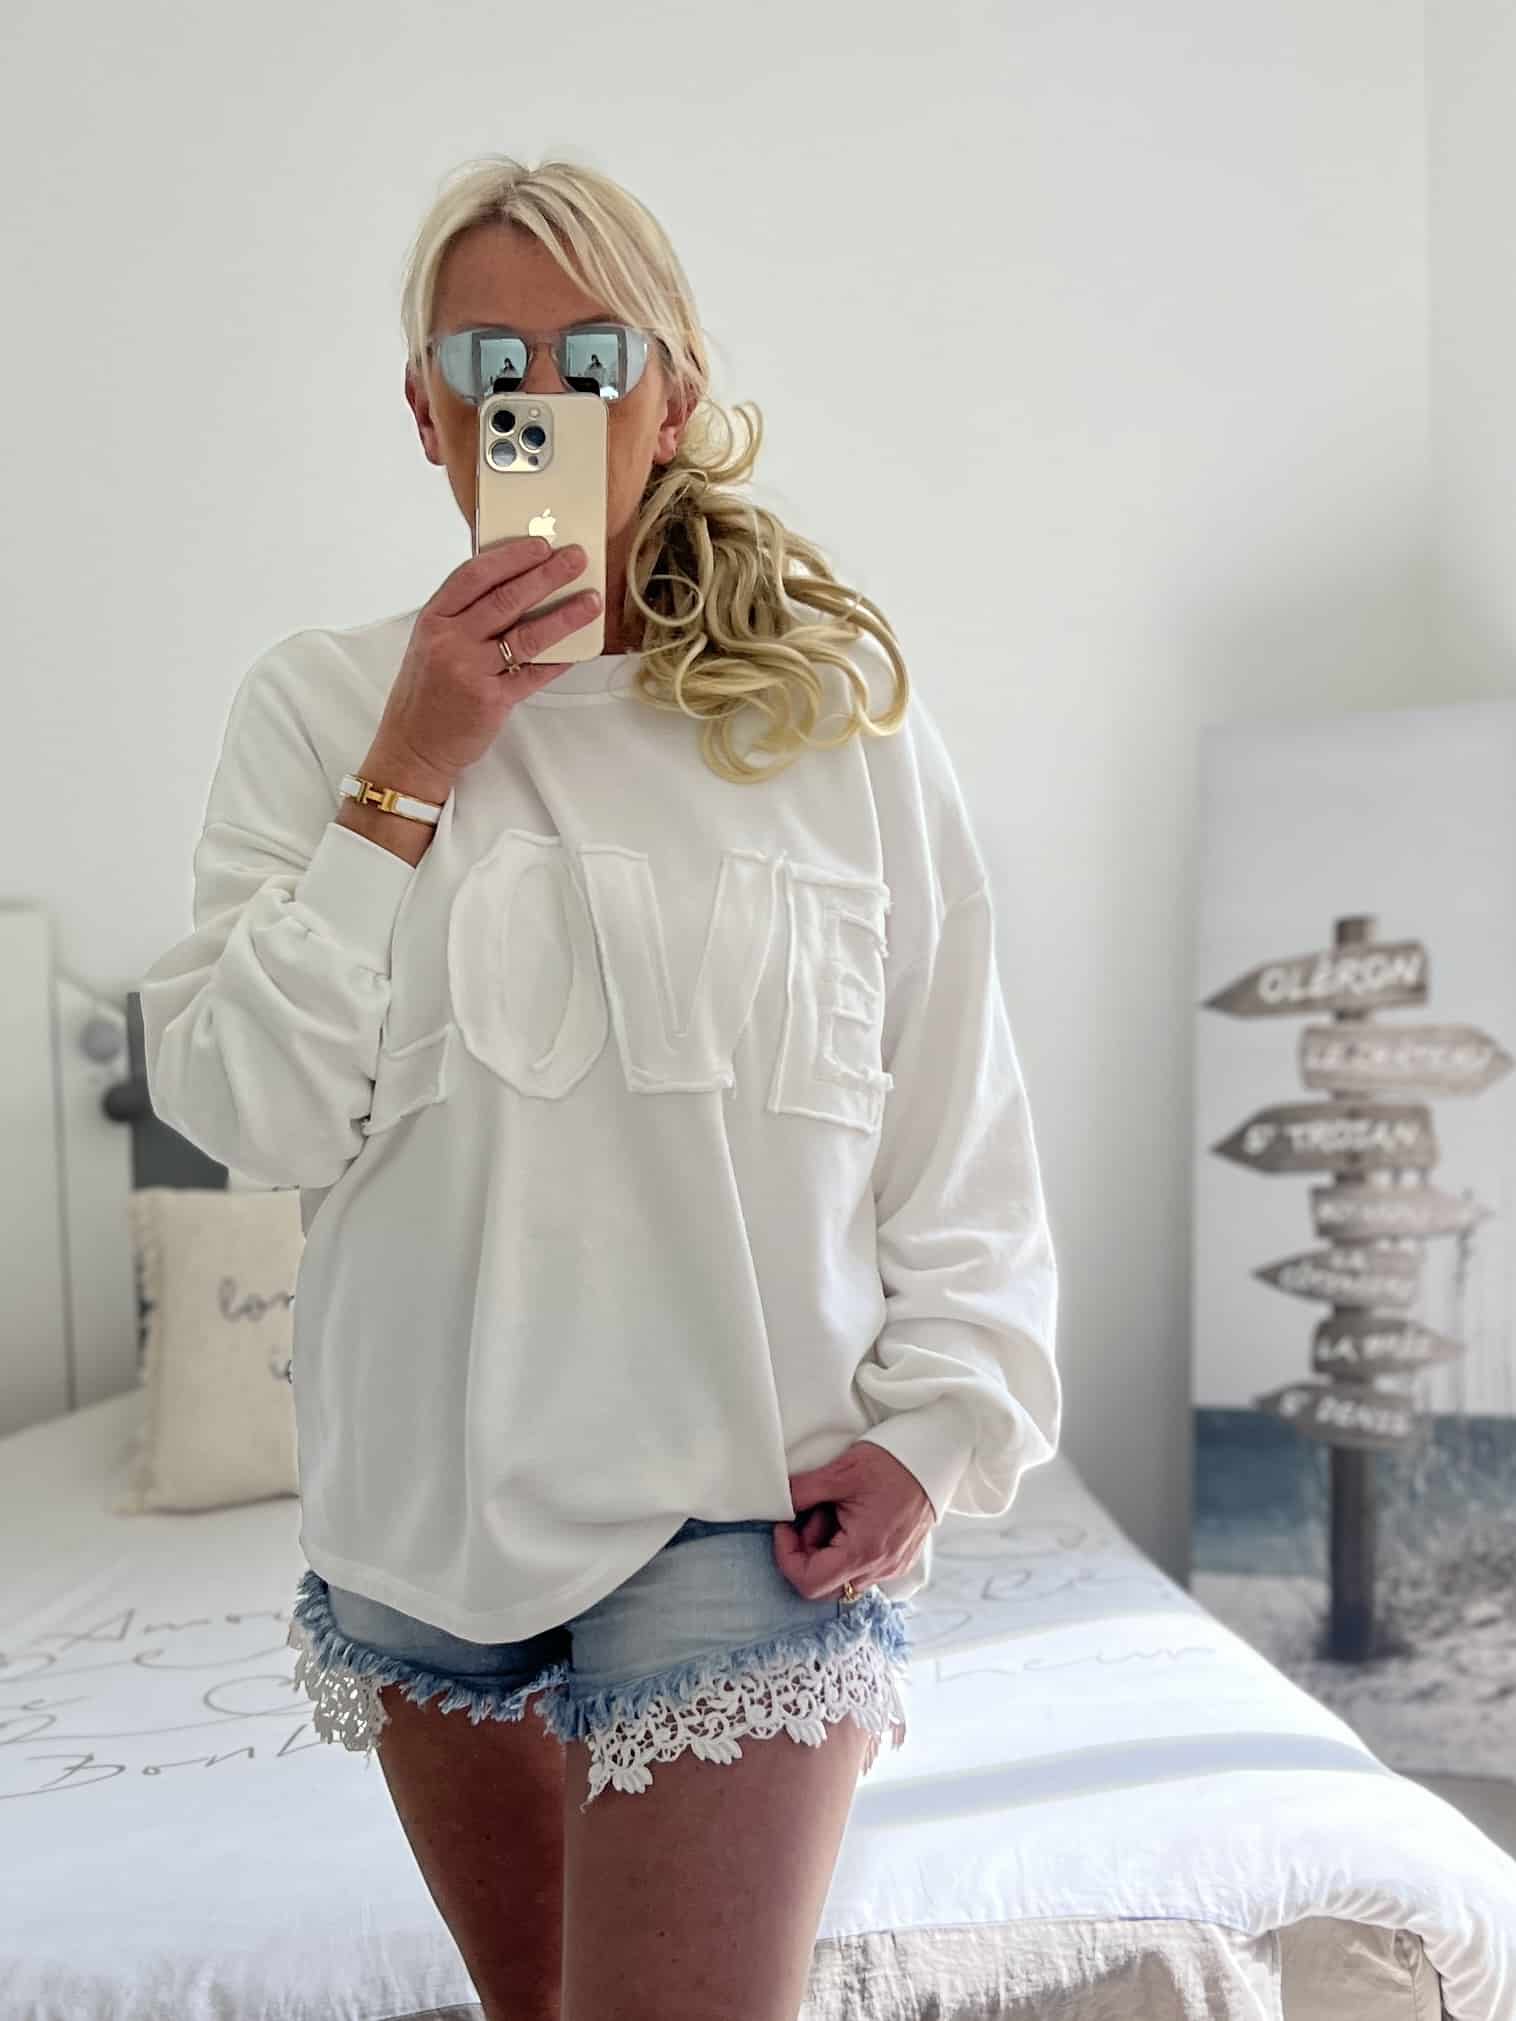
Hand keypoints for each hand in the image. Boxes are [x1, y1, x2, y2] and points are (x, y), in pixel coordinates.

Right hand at [369, 534, 603, 785]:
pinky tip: (579, 648)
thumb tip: (516, 583)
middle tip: (576, 559)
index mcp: (433, 619)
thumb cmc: (427, 691)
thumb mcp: (432, 642)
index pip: (474, 575)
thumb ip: (464, 615)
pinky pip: (534, 674)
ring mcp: (470, 671)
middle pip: (505, 599)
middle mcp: (449, 641)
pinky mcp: (491, 700)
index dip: (511, 557)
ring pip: (526, 635)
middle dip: (546, 575)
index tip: (540, 545)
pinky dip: (559, 659)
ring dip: (564, 615)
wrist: (414, 745)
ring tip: (592, 600)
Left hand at [774, 1440, 933, 1601]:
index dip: (786, 1557)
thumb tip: (779, 1504)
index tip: (784, 1527)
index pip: (810, 1582)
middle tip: (811, 1516)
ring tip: (834, 1511)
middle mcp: (879, 1568)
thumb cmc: (892, 1463)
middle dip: (807, 1553)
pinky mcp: (898, 1559)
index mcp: (863, 1551)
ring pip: (842, 1577)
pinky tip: (850, 1518)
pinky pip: (861, 1568)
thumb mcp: (840, 1473)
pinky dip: (845, 1549)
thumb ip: (802, 1492)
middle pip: (824, 1585)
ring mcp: (891, 1567)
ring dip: (827, 1549)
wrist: (933, 1458)